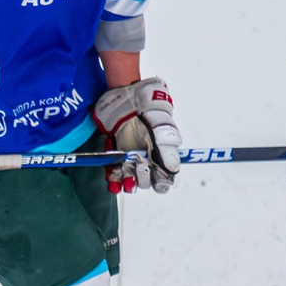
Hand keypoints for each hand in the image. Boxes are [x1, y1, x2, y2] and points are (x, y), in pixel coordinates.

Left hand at [91, 77, 181, 194]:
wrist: (128, 102)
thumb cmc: (149, 115)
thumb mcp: (161, 130)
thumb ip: (167, 150)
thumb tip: (172, 170)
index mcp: (161, 158)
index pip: (164, 179)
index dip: (161, 182)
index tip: (156, 174)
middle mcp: (146, 161)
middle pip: (146, 181)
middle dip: (143, 177)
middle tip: (140, 165)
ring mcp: (130, 161)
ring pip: (130, 181)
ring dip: (129, 183)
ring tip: (127, 178)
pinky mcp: (115, 158)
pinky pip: (115, 176)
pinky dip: (114, 182)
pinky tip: (113, 184)